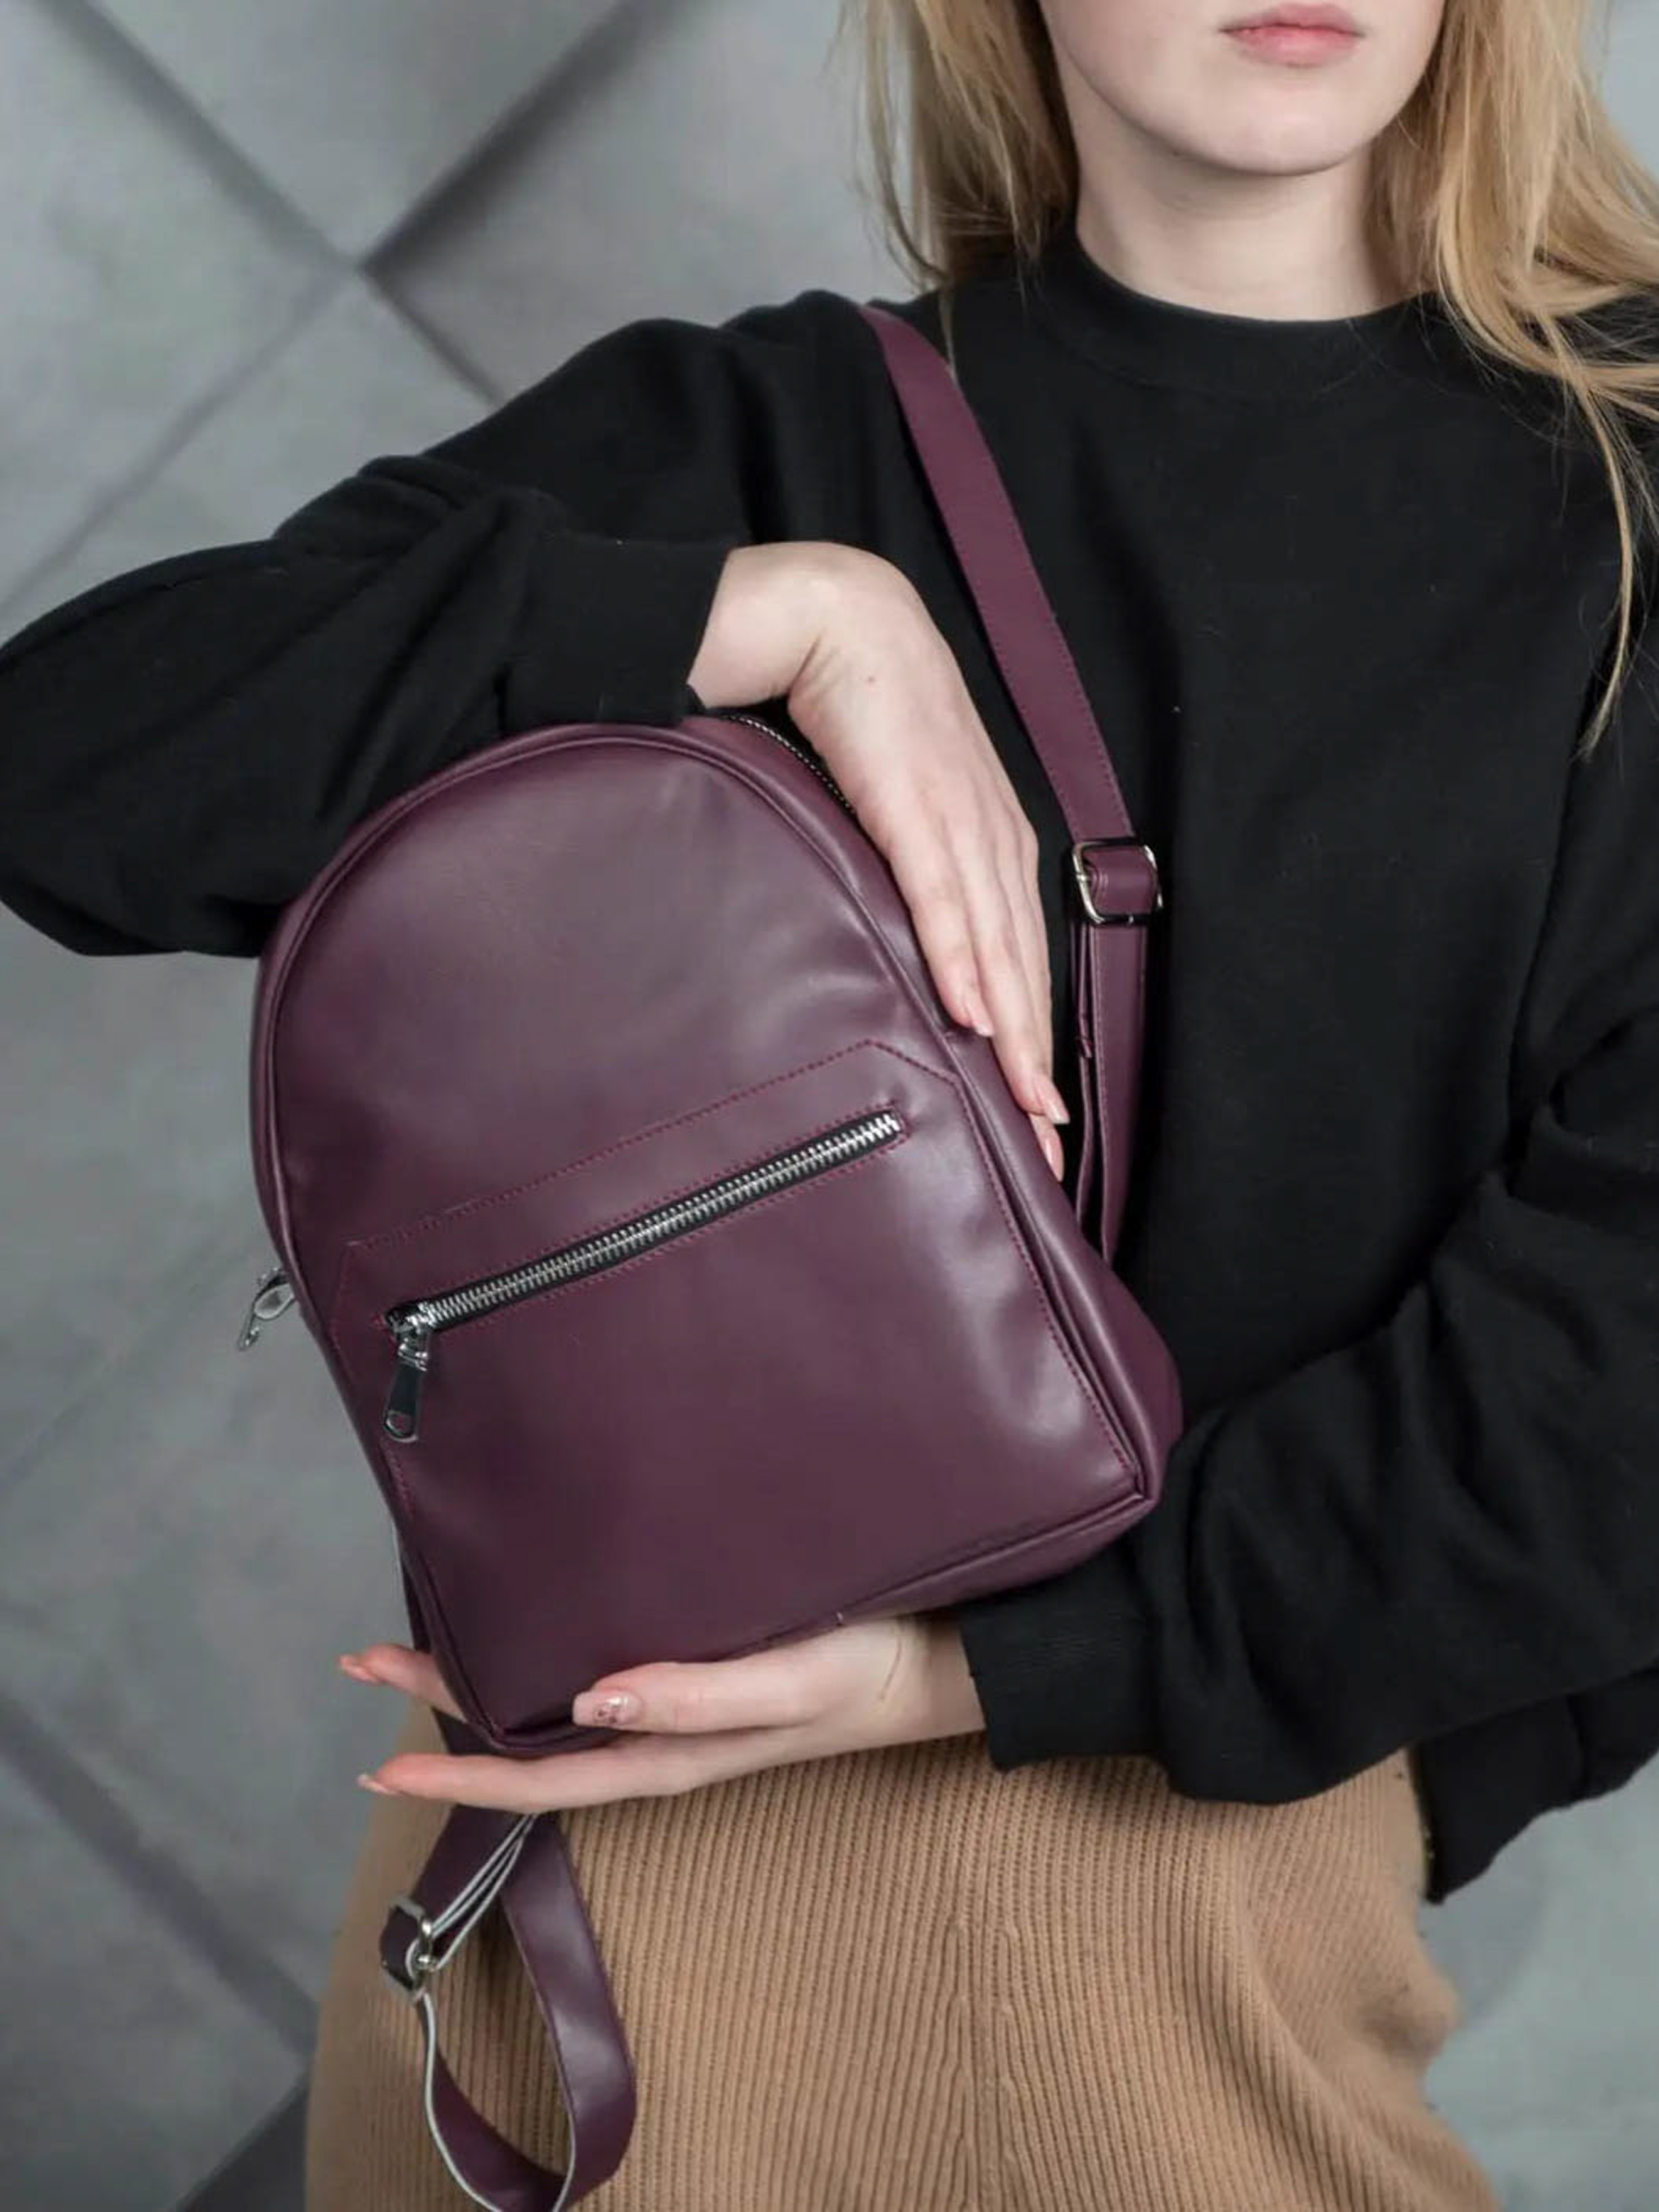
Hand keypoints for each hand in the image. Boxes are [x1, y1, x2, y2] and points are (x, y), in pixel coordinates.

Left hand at [341, 1613, 984, 1812]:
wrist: (948, 1656)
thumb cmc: (870, 1671)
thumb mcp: (785, 1684)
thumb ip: (695, 1697)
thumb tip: (587, 1701)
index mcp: (668, 1756)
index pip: (537, 1781)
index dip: (453, 1779)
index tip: (374, 1765)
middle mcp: (660, 1737)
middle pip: (530, 1741)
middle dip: (445, 1709)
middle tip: (367, 1663)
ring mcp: (680, 1705)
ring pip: (559, 1706)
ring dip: (487, 1679)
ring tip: (423, 1643)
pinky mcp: (703, 1667)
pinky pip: (600, 1669)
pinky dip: (546, 1651)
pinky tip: (534, 1621)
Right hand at [689, 542, 1067, 1180]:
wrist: (840, 619)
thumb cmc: (866, 711)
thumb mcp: (898, 804)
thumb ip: (911, 870)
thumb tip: (903, 944)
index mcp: (990, 843)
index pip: (1022, 961)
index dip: (1035, 1044)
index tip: (1043, 1119)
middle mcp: (991, 840)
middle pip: (1023, 972)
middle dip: (1037, 1064)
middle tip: (1049, 1147)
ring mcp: (960, 824)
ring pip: (997, 949)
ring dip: (1015, 1034)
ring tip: (1027, 1108)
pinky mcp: (915, 806)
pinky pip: (944, 899)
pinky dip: (963, 958)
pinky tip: (975, 1014)